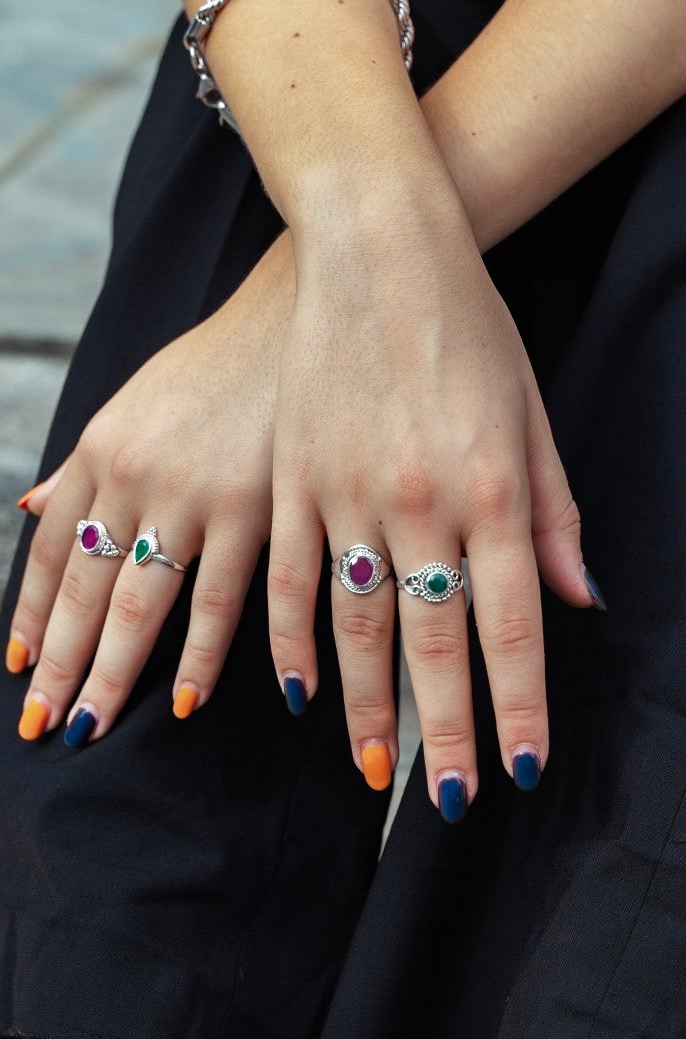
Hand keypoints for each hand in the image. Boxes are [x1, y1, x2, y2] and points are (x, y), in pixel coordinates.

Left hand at [7, 233, 293, 742]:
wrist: (303, 307)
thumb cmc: (225, 361)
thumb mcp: (137, 403)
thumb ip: (85, 465)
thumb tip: (31, 505)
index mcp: (102, 450)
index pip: (54, 552)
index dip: (32, 617)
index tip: (18, 671)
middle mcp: (133, 476)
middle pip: (84, 591)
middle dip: (56, 667)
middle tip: (40, 729)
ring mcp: (191, 494)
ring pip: (138, 605)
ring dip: (109, 676)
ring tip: (87, 731)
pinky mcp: (255, 505)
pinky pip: (219, 599)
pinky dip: (199, 656)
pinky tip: (182, 701)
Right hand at [267, 179, 598, 814]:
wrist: (378, 249)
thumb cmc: (472, 330)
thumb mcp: (533, 417)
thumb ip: (555, 515)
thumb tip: (580, 602)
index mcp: (493, 490)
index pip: (511, 625)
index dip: (516, 704)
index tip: (520, 768)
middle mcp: (420, 503)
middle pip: (433, 643)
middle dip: (448, 731)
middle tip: (452, 802)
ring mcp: (346, 494)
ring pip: (355, 628)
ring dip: (368, 709)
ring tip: (377, 772)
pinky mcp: (295, 479)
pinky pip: (291, 583)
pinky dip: (294, 645)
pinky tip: (301, 696)